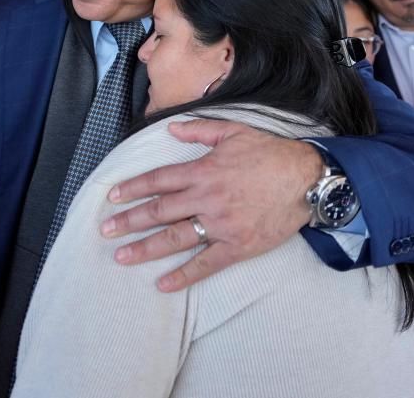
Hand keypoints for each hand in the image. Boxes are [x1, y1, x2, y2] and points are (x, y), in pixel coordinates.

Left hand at [99, 119, 322, 291]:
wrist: (307, 179)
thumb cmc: (271, 154)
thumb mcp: (234, 132)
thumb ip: (200, 131)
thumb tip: (171, 129)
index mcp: (203, 171)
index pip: (159, 181)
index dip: (133, 189)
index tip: (113, 198)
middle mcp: (207, 198)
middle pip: (159, 211)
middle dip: (130, 221)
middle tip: (106, 231)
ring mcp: (221, 224)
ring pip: (175, 238)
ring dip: (145, 248)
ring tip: (122, 257)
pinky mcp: (237, 245)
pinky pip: (206, 264)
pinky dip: (184, 275)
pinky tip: (164, 284)